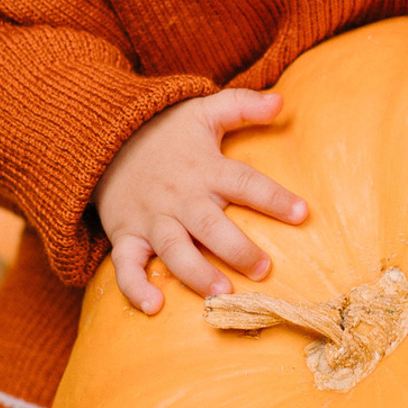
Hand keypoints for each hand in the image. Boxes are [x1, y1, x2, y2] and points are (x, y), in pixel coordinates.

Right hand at [95, 90, 307, 313]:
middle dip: (237, 249)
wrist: (105, 140)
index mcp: (205, 168)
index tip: (302, 213)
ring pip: (174, 250)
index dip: (273, 197)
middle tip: (263, 269)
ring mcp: (152, 219)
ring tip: (222, 294)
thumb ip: (241, 105)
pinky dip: (135, 287)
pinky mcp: (127, 235)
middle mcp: (180, 197)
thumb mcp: (203, 110)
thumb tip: (281, 101)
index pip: (244, 182)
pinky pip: (126, 265)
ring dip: (197, 274)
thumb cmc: (164, 131)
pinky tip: (153, 307)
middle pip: (210, 225)